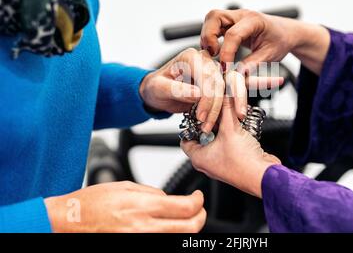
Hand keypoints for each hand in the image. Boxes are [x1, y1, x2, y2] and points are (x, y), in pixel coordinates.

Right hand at [44, 182, 205, 232]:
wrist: (71, 221)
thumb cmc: (92, 203)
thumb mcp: (126, 187)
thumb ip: (152, 193)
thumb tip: (169, 199)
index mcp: (143, 207)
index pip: (186, 207)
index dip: (198, 202)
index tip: (197, 197)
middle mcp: (144, 228)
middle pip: (190, 228)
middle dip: (200, 217)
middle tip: (198, 209)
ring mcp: (141, 241)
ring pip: (178, 237)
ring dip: (185, 226)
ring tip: (179, 216)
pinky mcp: (135, 246)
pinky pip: (161, 241)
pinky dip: (167, 233)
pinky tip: (162, 224)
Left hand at [141, 48, 282, 130]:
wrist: (158, 89)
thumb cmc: (156, 88)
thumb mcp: (159, 89)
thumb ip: (176, 89)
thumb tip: (195, 93)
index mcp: (191, 57)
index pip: (206, 78)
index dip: (205, 99)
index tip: (201, 118)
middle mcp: (206, 59)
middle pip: (222, 82)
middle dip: (219, 107)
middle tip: (213, 127)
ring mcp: (217, 68)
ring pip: (235, 83)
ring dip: (239, 101)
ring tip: (242, 116)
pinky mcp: (223, 78)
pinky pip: (242, 81)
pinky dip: (260, 82)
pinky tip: (277, 81)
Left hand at [181, 95, 280, 197]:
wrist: (263, 176)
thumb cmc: (243, 162)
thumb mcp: (231, 130)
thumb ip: (226, 110)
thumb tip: (224, 96)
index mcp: (199, 158)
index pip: (186, 138)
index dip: (190, 123)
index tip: (196, 112)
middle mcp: (208, 162)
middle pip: (204, 136)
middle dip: (210, 121)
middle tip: (214, 109)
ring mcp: (222, 162)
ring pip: (218, 138)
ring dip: (224, 127)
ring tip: (228, 115)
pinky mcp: (235, 160)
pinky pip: (229, 143)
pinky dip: (233, 134)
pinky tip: (240, 125)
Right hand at [201, 9, 329, 74]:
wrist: (285, 32)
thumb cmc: (280, 42)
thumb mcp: (270, 56)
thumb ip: (252, 64)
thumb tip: (235, 76)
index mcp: (254, 20)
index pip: (233, 34)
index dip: (226, 53)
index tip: (225, 69)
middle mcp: (241, 15)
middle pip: (215, 17)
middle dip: (209, 36)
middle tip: (212, 55)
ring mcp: (233, 17)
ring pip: (211, 19)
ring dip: (207, 37)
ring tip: (213, 54)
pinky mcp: (229, 23)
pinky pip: (213, 26)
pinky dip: (210, 38)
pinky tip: (215, 52)